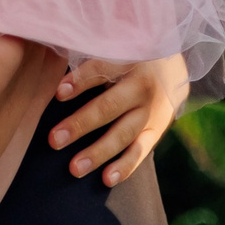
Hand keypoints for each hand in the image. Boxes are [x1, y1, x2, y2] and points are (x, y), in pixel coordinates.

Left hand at [48, 55, 189, 185]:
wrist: (174, 68)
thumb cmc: (129, 56)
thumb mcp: (116, 45)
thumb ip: (89, 50)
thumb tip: (50, 53)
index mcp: (129, 59)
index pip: (103, 68)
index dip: (82, 80)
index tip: (59, 92)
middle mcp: (142, 86)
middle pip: (110, 106)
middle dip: (82, 124)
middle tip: (54, 140)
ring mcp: (151, 111)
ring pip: (124, 133)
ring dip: (99, 152)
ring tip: (75, 169)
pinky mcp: (156, 130)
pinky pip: (141, 151)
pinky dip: (125, 166)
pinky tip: (106, 179)